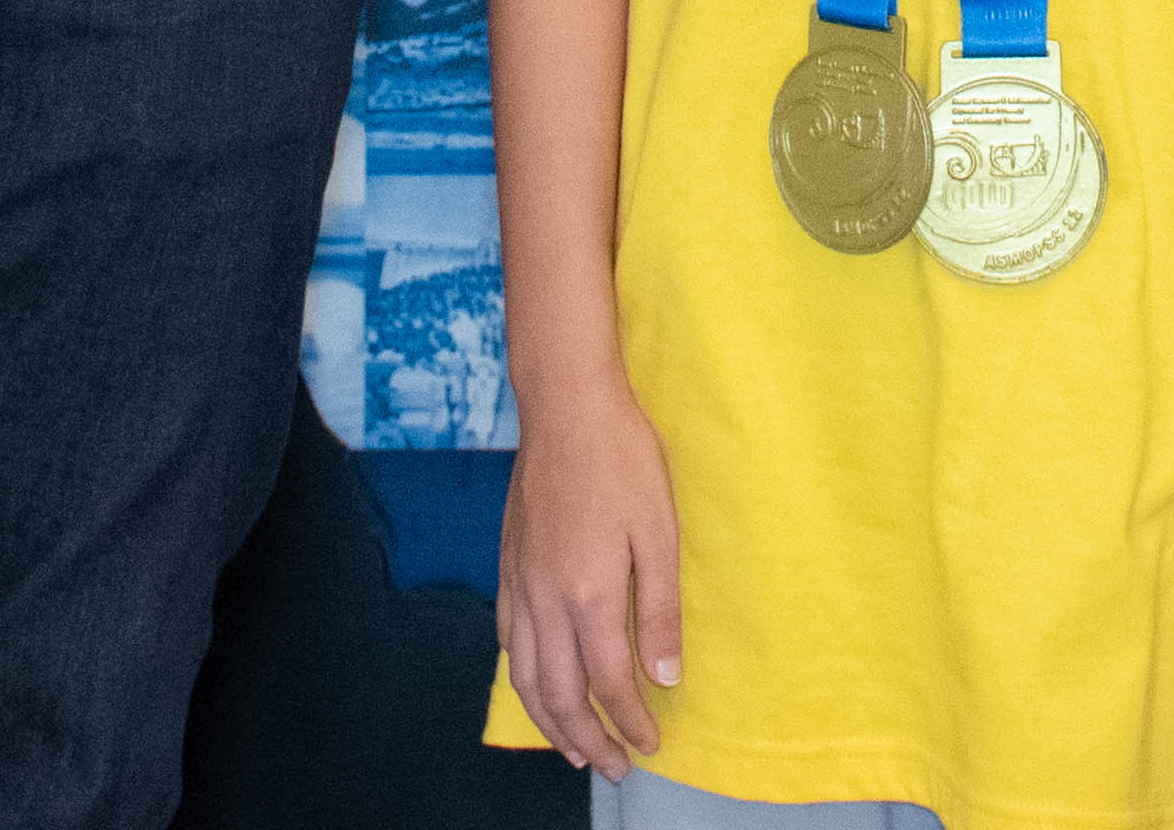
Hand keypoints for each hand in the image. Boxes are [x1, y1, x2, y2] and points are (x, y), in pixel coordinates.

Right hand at [497, 371, 679, 776]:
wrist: (565, 406)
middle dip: (589, 740)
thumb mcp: (661, 531)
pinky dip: (523, 678)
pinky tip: (539, 685)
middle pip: (560, 695)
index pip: (609, 682)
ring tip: (574, 749)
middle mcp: (546, 598)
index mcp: (589, 593)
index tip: (652, 744)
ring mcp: (520, 583)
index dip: (631, 722)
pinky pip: (509, 641)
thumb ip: (661, 609)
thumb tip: (664, 677)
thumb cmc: (622, 459)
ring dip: (551, 722)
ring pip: (526, 677)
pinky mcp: (508, 566)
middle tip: (616, 767)